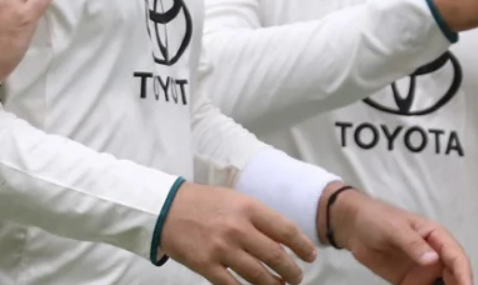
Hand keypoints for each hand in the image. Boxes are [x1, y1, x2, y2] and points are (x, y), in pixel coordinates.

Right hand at [159, 183, 317, 284]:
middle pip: (275, 256)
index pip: (286, 230)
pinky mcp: (205, 265)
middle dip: (291, 271)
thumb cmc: (206, 203)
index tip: (311, 257)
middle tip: (298, 278)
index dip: (302, 246)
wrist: (167, 209)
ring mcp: (221, 248)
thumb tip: (284, 241)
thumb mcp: (237, 201)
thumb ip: (260, 219)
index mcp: (249, 208)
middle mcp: (238, 228)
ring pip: (257, 275)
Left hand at [328, 189, 471, 284]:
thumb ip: (413, 244)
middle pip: (454, 274)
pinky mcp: (409, 281)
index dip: (464, 273)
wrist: (354, 228)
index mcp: (436, 237)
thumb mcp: (396, 229)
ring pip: (442, 284)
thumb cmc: (378, 219)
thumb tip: (433, 260)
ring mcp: (422, 269)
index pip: (456, 256)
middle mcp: (434, 254)